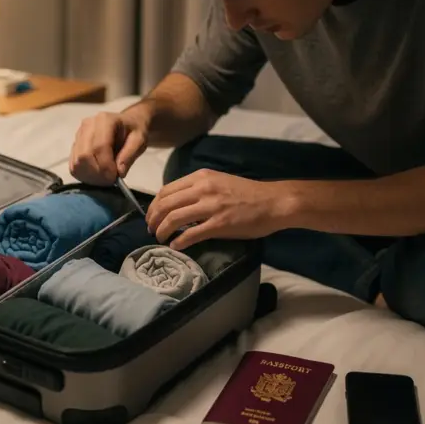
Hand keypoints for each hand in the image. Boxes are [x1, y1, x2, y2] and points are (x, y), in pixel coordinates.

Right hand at [68, 107, 150, 184]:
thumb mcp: (139, 141)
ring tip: (104, 179)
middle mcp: (88, 125)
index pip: (99, 146)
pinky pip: (73, 165)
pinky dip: (83, 175)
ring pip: (77, 162)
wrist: (127, 124)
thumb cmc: (133, 131)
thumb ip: (130, 155)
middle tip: (109, 181)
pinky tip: (95, 176)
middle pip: (84, 155)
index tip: (114, 177)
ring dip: (90, 176)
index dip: (105, 166)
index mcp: (105, 120)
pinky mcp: (75, 145)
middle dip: (97, 173)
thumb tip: (119, 173)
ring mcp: (79, 135)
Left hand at [146, 169, 291, 249]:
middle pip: (165, 204)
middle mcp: (202, 188)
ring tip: (160, 238)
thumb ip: (198, 189)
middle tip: (151, 230)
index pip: (166, 190)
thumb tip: (178, 203)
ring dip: (162, 231)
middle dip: (153, 219)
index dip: (153, 206)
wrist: (273, 202)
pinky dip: (179, 242)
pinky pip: (191, 234)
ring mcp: (211, 206)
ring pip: (173, 218)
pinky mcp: (219, 224)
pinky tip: (176, 246)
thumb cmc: (248, 194)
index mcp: (201, 177)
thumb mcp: (219, 182)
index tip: (151, 216)